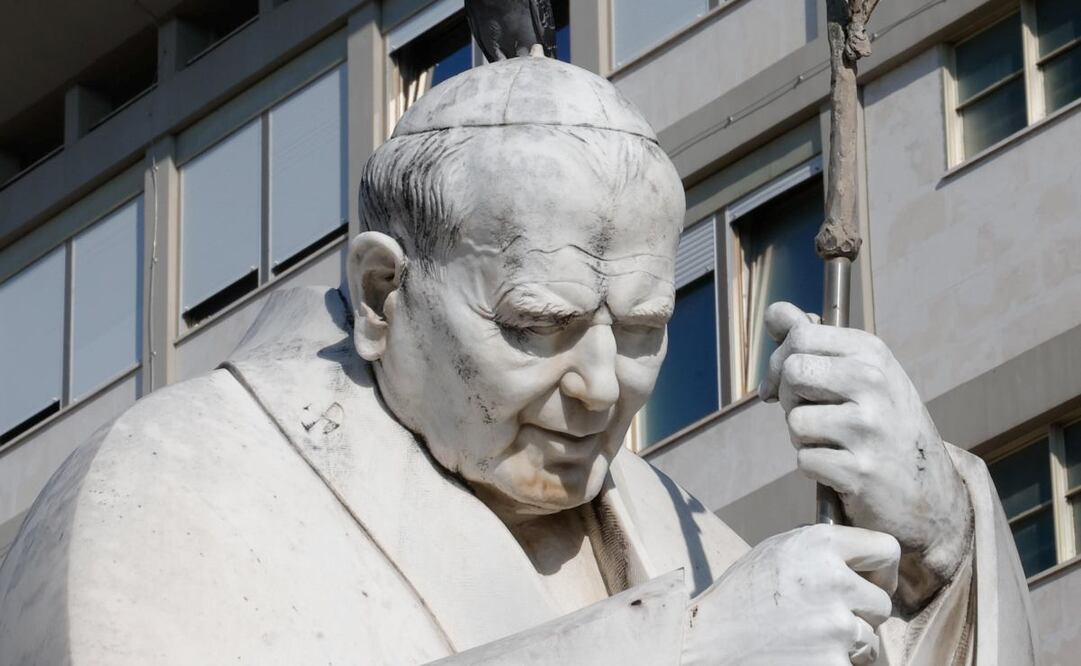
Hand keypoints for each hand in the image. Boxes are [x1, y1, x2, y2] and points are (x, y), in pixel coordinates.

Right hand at [682, 525, 898, 664]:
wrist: (708, 643)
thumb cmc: (739, 597)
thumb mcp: (775, 551)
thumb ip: (818, 547)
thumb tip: (855, 551)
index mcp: (820, 544)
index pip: (886, 549)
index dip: (880, 570)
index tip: (869, 583)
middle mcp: (834, 580)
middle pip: (881, 602)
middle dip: (860, 613)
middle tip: (827, 618)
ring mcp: (836, 626)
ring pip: (868, 637)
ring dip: (846, 642)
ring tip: (807, 638)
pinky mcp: (834, 662)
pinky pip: (853, 664)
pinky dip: (834, 663)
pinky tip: (805, 655)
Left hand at [759, 302, 971, 609]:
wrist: (929, 491)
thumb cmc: (884, 425)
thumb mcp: (862, 373)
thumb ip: (815, 341)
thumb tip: (776, 312)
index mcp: (873, 353)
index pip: (800, 335)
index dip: (778, 361)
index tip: (780, 383)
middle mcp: (874, 383)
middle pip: (792, 373)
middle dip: (789, 398)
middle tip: (809, 414)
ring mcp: (868, 427)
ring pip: (795, 421)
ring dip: (803, 438)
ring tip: (833, 443)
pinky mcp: (859, 470)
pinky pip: (804, 460)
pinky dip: (814, 467)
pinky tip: (840, 467)